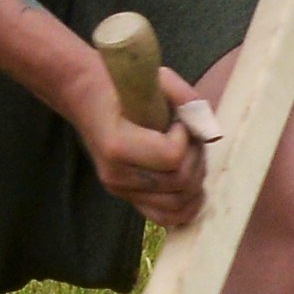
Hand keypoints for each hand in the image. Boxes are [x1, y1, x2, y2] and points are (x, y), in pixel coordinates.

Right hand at [78, 68, 209, 231]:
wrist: (85, 95)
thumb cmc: (119, 82)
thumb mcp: (152, 77)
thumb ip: (184, 96)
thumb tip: (207, 128)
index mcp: (116, 145)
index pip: (172, 157)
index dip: (187, 138)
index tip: (180, 121)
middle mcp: (116, 174)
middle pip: (179, 182)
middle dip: (196, 158)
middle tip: (191, 136)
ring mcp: (120, 189)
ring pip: (177, 203)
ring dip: (195, 179)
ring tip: (190, 156)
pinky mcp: (127, 196)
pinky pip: (165, 216)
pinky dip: (186, 208)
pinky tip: (194, 189)